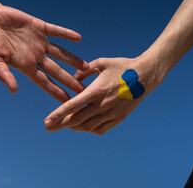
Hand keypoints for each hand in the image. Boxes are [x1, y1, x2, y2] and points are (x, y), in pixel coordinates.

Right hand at [0, 2, 89, 101]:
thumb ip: (3, 74)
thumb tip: (13, 90)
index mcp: (25, 65)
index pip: (44, 81)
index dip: (56, 91)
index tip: (68, 101)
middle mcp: (35, 55)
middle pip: (56, 70)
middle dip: (69, 80)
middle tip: (83, 90)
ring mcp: (39, 42)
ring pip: (60, 53)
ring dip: (73, 60)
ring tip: (87, 67)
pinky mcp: (39, 27)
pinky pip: (56, 31)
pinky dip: (66, 33)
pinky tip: (78, 37)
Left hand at [44, 57, 160, 134]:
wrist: (146, 75)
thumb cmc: (122, 66)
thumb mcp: (101, 62)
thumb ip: (84, 71)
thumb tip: (73, 79)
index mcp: (96, 90)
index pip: (72, 106)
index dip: (58, 115)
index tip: (46, 123)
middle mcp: (103, 105)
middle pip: (76, 120)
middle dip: (60, 125)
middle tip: (49, 128)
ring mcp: (112, 113)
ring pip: (87, 127)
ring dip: (74, 127)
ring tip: (65, 125)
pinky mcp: (119, 118)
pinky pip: (101, 129)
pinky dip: (89, 129)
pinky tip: (84, 126)